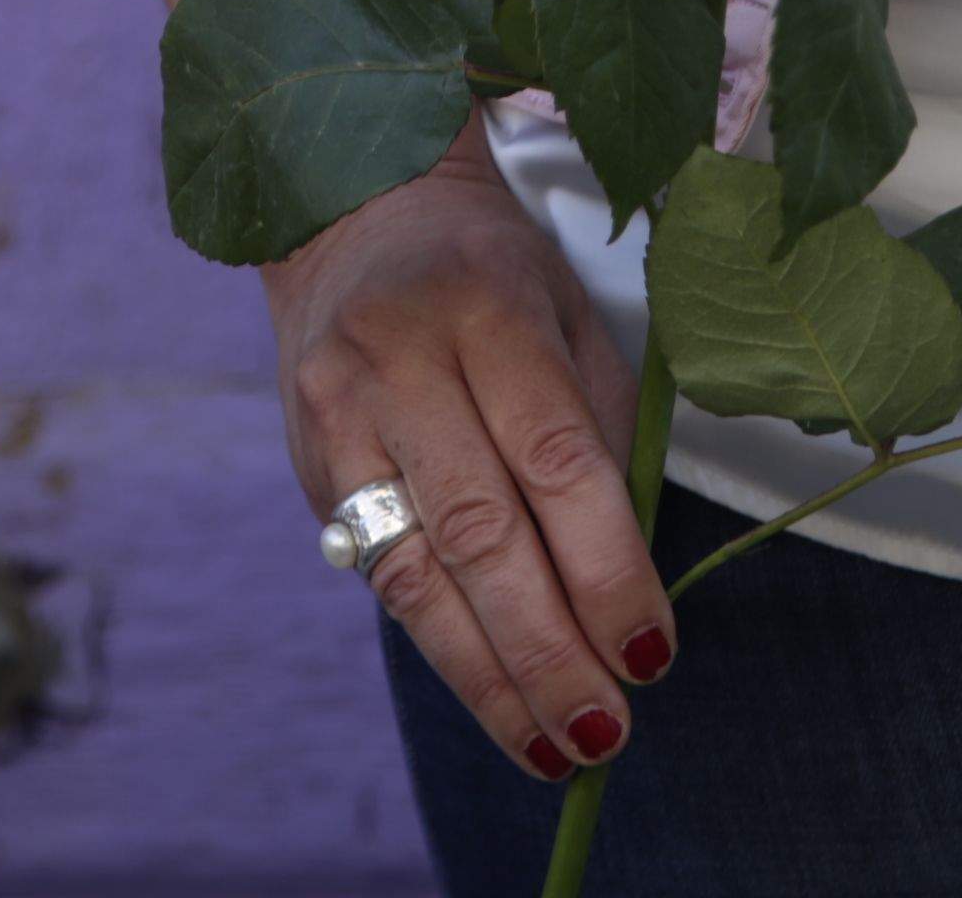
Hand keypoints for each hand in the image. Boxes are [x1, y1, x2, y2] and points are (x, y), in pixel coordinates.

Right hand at [267, 119, 671, 783]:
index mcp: (488, 308)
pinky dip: (446, 645)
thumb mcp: (568, 316)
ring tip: (554, 748)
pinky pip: (381, 573)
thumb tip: (628, 587)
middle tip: (607, 731)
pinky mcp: (309, 460)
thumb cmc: (496, 277)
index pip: (556, 460)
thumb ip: (598, 436)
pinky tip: (496, 698)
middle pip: (482, 531)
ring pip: (417, 574)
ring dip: (492, 678)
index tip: (652, 653)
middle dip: (550, 649)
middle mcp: (401, 358)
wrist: (356, 212)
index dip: (607, 567)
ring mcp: (340, 413)